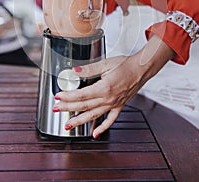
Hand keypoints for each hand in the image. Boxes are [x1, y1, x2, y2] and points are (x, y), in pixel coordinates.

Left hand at [52, 35, 174, 138]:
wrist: (141, 69)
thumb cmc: (126, 65)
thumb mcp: (105, 63)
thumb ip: (89, 69)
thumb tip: (75, 70)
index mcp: (104, 88)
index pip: (81, 95)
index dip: (68, 97)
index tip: (58, 96)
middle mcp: (108, 99)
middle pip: (84, 106)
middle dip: (68, 108)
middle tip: (56, 109)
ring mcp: (114, 104)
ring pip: (93, 115)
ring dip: (79, 121)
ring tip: (68, 125)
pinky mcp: (119, 106)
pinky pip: (110, 120)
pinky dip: (102, 128)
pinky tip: (94, 134)